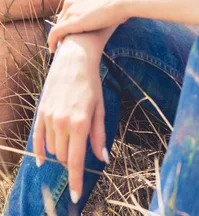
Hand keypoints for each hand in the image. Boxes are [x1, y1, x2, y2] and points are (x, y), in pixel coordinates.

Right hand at [33, 36, 107, 204]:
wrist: (74, 60)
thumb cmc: (91, 84)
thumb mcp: (100, 109)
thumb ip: (99, 135)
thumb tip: (102, 158)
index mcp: (80, 123)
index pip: (76, 161)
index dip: (76, 180)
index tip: (76, 196)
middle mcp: (62, 123)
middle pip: (64, 157)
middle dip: (72, 158)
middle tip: (81, 145)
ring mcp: (49, 118)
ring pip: (52, 149)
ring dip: (61, 150)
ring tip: (70, 134)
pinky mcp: (41, 113)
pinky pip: (37, 140)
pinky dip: (40, 151)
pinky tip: (42, 159)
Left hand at [48, 0, 125, 51]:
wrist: (122, 0)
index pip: (67, 9)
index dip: (67, 20)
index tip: (70, 30)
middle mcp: (70, 1)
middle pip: (61, 18)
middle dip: (62, 29)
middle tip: (64, 41)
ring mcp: (70, 11)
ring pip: (58, 26)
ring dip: (57, 37)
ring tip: (59, 48)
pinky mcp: (72, 22)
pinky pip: (56, 33)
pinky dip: (52, 41)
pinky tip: (53, 50)